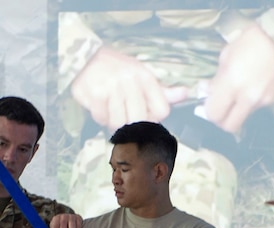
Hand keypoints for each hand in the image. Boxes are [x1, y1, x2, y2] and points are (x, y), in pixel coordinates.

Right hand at [71, 47, 187, 130]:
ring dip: (114, 122)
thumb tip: (186, 93)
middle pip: (140, 121)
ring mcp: (112, 86)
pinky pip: (101, 118)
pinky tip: (100, 107)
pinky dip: (100, 117)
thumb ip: (163, 91)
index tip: (143, 116)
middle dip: (132, 125)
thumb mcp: (143, 76)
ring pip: (119, 123)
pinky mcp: (96, 93)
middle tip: (125, 119)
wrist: (87, 56)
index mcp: (146, 77)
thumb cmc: (119, 70)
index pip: (161, 111)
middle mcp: (131, 80)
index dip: (153, 120)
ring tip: (111, 111)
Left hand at [203, 24, 273, 132]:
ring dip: (236, 110)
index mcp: (232, 83)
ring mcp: (262, 100)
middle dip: (222, 120)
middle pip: (230, 126)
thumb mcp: (226, 57)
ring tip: (237, 91)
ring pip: (243, 117)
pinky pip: (256, 108)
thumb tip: (206, 91)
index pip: (214, 114)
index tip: (207, 107)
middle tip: (219, 109)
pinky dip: (250, 102)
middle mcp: (247, 96)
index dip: (208, 113)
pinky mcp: (272, 100)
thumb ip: (215, 79)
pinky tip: (251, 87)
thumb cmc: (253, 43)